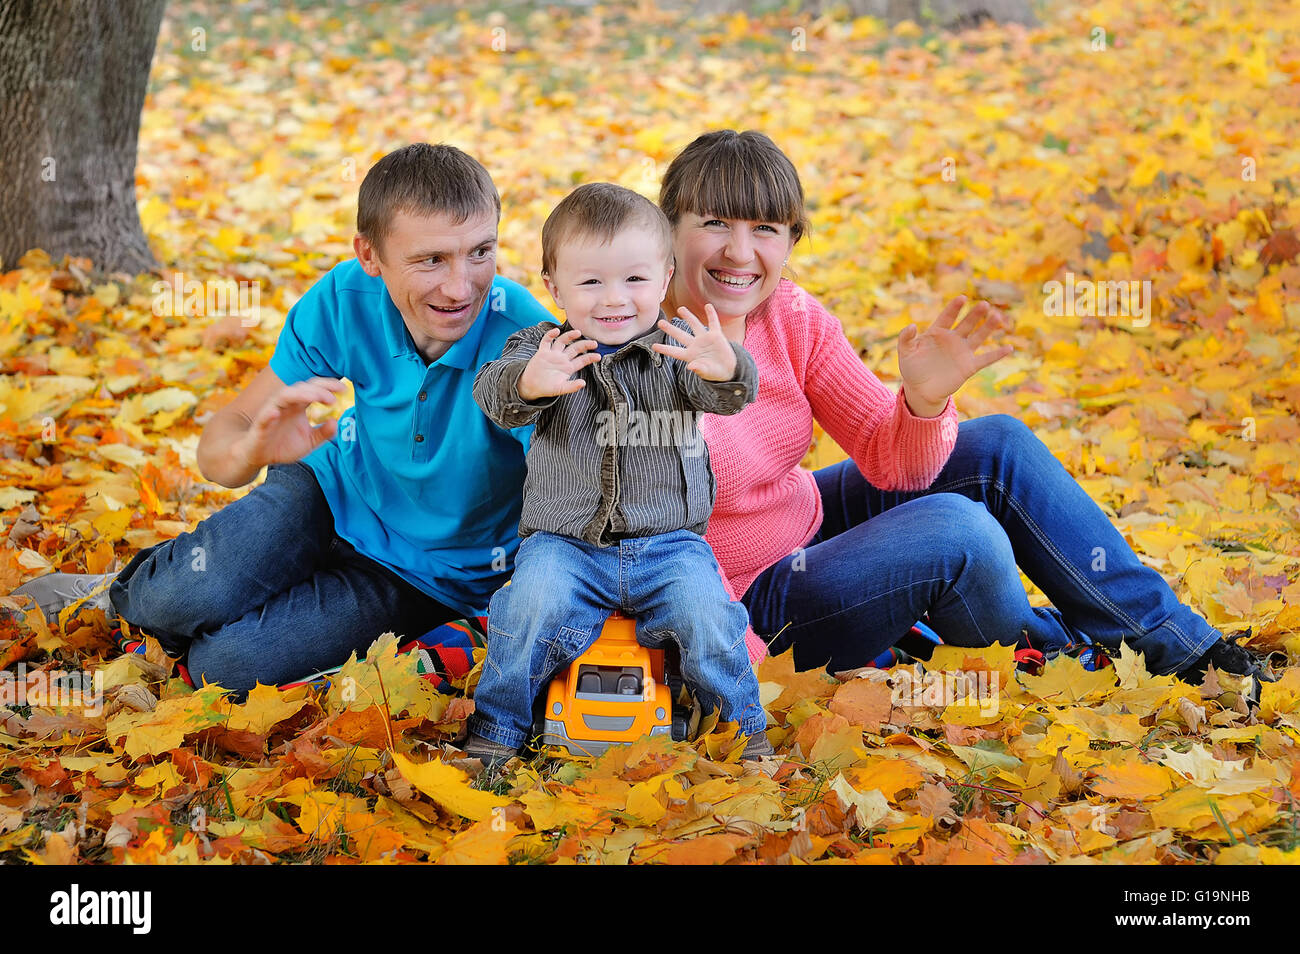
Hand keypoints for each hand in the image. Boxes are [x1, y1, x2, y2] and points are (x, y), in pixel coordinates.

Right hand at [236, 377, 346, 469]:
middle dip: (317, 390)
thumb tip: (335, 422)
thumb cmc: (283, 445)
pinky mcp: (260, 425)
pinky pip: (264, 416)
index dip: (328, 386)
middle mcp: (286, 404)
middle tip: (333, 397)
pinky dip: (270, 413)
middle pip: (301, 388)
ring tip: (314, 397)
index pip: (314, 389)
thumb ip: (323, 433)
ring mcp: (272, 411)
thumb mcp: (309, 442)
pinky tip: (277, 412)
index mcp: (298, 405)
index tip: (344, 389)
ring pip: (284, 396)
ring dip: (299, 395)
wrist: (258, 456)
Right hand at [517, 328, 600, 400]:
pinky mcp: (542, 352)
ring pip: (562, 341)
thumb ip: (571, 387)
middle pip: (575, 348)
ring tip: (578, 332)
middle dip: (585, 345)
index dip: (590, 357)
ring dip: (570, 336)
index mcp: (568, 368)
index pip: (582, 360)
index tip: (598, 356)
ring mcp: (552, 354)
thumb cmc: (547, 388)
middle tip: (594, 343)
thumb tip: (583, 383)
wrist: (532, 386)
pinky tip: (556, 331)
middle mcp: (562, 359)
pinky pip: (547, 341)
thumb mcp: (561, 389)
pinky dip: (550, 335)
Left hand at [651, 304, 735, 380]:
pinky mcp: (716, 336)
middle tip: (660, 322)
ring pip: (695, 325)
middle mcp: (695, 345)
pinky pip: (713, 323)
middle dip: (670, 329)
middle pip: (680, 335)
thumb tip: (690, 367)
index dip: (664, 349)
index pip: (675, 351)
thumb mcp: (706, 372)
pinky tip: (708, 306)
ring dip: (688, 317)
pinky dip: (711, 314)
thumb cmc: (715, 372)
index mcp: (690, 356)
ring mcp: (705, 339)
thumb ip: (699, 369)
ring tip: (680, 309)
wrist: (729, 369)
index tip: (653, 346)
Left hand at [898, 297, 1013, 409]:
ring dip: (988, 328)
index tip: (962, 298)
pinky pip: (986, 359)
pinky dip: (997, 354)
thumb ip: (906, 338)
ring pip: (978, 337)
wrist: (920, 390)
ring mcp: (962, 352)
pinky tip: (1009, 348)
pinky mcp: (969, 366)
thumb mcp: (905, 352)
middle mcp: (953, 339)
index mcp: (937, 333)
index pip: (947, 317)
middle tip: (984, 304)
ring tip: (997, 317)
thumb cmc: (912, 368)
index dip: (954, 308)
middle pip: (967, 324)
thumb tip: (912, 326)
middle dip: (975, 314)